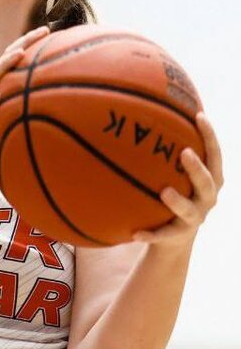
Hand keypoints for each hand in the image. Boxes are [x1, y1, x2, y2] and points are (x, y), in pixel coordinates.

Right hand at [0, 26, 50, 186]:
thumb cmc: (0, 144)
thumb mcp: (21, 125)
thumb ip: (35, 113)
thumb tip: (68, 109)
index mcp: (2, 90)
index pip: (15, 62)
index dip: (30, 44)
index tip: (50, 31)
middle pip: (3, 61)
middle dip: (22, 43)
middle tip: (42, 31)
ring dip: (3, 65)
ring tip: (18, 54)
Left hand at [134, 113, 223, 248]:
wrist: (174, 237)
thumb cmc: (174, 192)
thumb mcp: (175, 172)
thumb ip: (167, 151)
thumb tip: (145, 110)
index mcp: (211, 180)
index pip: (215, 155)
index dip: (210, 136)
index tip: (199, 116)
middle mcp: (207, 198)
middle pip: (208, 182)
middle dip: (197, 168)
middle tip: (184, 153)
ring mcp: (194, 218)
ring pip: (189, 211)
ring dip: (178, 201)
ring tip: (165, 192)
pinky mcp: (177, 235)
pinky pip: (163, 235)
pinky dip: (150, 234)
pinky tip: (134, 233)